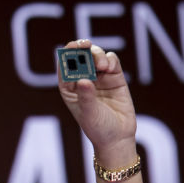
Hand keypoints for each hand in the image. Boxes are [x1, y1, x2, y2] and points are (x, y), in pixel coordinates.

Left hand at [58, 38, 136, 164]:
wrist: (118, 137)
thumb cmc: (98, 128)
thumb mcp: (89, 114)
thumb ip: (86, 96)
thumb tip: (83, 80)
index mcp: (69, 89)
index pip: (64, 67)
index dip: (67, 53)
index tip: (72, 46)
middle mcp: (82, 80)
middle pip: (80, 57)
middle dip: (82, 48)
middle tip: (87, 45)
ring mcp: (99, 78)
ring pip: (95, 56)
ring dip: (97, 55)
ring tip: (102, 66)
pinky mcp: (114, 77)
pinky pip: (111, 61)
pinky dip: (110, 59)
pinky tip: (110, 68)